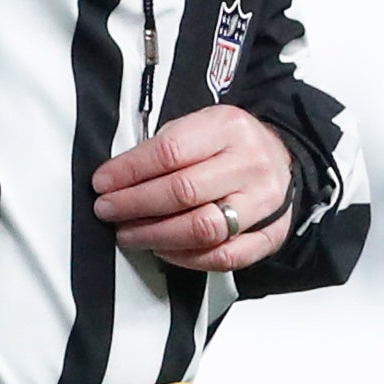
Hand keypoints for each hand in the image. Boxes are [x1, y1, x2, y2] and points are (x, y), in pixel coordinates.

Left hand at [92, 105, 295, 272]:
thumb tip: (117, 178)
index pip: (170, 151)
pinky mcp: (270, 235)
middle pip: (183, 192)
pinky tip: (163, 250)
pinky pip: (225, 256)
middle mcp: (250, 164)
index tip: (103, 183)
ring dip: (155, 235)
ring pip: (203, 228)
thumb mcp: (200, 125)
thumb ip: (165, 146)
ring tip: (128, 234)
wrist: (281, 160)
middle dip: (134, 205)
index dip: (129, 171)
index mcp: (229, 127)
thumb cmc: (229, 144)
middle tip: (107, 211)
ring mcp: (264, 202)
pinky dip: (187, 258)